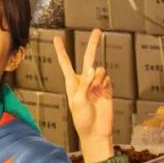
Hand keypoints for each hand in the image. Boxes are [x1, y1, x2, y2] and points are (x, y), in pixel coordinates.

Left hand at [54, 29, 113, 160]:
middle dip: (93, 44)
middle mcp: (84, 81)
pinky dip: (104, 82)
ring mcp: (96, 84)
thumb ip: (84, 84)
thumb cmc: (82, 120)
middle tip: (97, 31)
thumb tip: (92, 70)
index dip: (61, 50)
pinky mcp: (106, 89)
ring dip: (97, 76)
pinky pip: (106, 78)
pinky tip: (102, 91)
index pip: (65, 63)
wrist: (96, 131)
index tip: (57, 38)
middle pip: (88, 58)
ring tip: (95, 89)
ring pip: (98, 69)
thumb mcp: (77, 102)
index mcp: (72, 83)